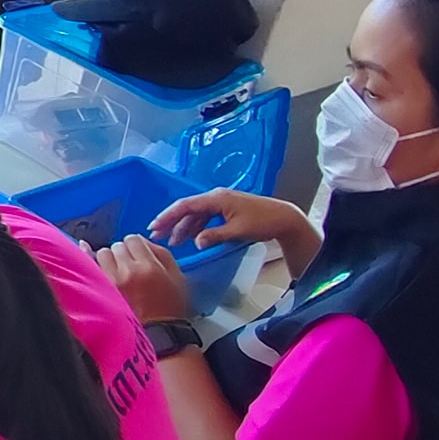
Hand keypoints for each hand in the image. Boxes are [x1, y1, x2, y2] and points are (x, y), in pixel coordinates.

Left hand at [92, 232, 191, 321]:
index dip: (137, 246)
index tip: (139, 254)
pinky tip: (85, 248)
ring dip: (109, 259)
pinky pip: (88, 265)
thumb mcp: (177, 278)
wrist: (157, 337)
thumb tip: (144, 241)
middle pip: (117, 246)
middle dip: (123, 254)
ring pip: (102, 254)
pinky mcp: (99, 292)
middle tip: (130, 267)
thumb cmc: (169, 310)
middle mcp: (127, 272)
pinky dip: (88, 258)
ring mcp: (110, 282)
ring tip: (117, 272)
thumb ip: (161, 254)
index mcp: (148, 267)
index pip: (134, 239)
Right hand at [150, 188, 302, 248]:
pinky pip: (205, 216)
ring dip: (183, 227)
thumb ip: (214, 236)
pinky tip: (190, 237)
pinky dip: (195, 227)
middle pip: (187, 209)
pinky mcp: (226, 209)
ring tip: (173, 242)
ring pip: (195, 214)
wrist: (283, 218)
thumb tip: (196, 242)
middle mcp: (216, 197)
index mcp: (216, 198)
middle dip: (171, 222)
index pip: (185, 205)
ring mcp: (221, 202)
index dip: (168, 216)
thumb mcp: (237, 231)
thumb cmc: (262, 222)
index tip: (155, 226)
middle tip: (156, 234)